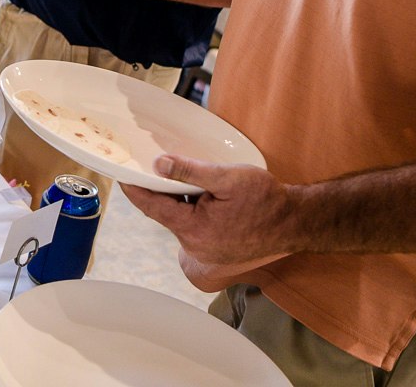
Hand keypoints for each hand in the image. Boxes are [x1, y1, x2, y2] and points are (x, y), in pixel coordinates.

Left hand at [119, 156, 293, 288]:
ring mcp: (206, 250)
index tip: (119, 175)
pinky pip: (193, 226)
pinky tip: (196, 192)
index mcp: (194, 229)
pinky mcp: (216, 249)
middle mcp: (196, 245)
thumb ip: (190, 171)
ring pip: (179, 219)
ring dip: (175, 199)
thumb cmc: (266, 199)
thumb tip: (159, 165)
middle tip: (146, 167)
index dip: (134, 190)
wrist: (295, 222)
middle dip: (156, 191)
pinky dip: (189, 208)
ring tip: (174, 175)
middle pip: (164, 214)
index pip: (152, 207)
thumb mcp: (227, 177)